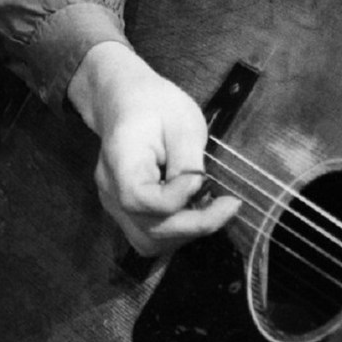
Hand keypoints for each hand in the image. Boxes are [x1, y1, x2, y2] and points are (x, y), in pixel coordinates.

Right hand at [68, 41, 239, 254]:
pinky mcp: (126, 210)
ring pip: (149, 241)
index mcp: (121, 161)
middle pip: (148, 231)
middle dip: (194, 225)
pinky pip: (150, 234)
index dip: (178, 199)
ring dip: (186, 233)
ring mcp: (115, 204)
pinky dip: (177, 231)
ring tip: (215, 210)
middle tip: (229, 206)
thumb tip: (198, 192)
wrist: (126, 99)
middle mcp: (111, 191)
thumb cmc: (156, 104)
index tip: (208, 183)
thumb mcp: (182, 121)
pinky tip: (198, 210)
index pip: (141, 199)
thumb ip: (188, 160)